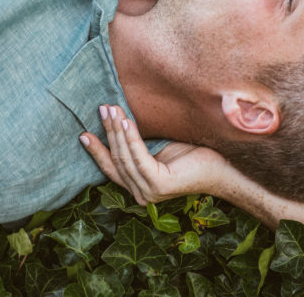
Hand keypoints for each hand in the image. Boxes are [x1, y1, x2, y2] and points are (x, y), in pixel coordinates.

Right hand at [79, 105, 227, 203]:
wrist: (219, 166)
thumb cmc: (191, 155)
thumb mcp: (158, 148)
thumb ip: (139, 145)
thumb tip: (119, 121)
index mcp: (138, 186)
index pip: (111, 168)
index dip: (97, 151)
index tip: (83, 134)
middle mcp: (140, 193)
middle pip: (116, 160)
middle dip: (107, 132)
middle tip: (102, 109)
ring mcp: (149, 191)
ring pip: (125, 157)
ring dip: (116, 131)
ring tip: (111, 110)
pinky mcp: (159, 185)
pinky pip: (139, 157)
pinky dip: (131, 139)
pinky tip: (126, 122)